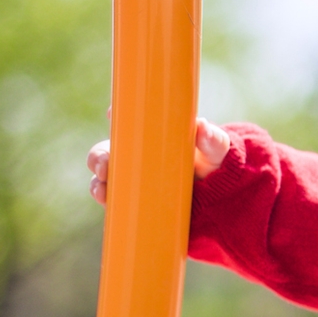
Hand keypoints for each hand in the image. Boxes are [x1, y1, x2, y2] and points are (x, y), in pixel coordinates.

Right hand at [88, 118, 231, 204]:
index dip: (116, 115)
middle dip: (98, 157)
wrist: (220, 198)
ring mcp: (131, 178)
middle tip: (104, 165)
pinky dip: (105, 199)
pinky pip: (111, 198)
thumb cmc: (214, 165)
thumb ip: (212, 139)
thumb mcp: (217, 151)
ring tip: (103, 189)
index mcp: (151, 135)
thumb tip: (201, 126)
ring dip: (97, 181)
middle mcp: (135, 154)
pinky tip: (106, 201)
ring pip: (103, 176)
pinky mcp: (132, 199)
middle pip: (106, 150)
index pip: (127, 121)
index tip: (111, 114)